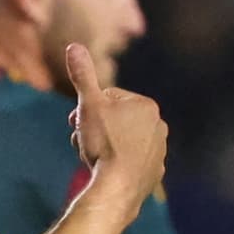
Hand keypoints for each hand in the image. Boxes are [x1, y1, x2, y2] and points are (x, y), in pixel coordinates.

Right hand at [66, 42, 166, 213]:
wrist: (118, 187)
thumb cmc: (104, 143)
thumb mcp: (89, 105)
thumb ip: (83, 75)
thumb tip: (74, 46)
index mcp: (147, 106)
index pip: (109, 98)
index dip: (89, 109)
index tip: (78, 122)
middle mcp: (159, 126)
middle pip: (116, 121)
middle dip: (96, 128)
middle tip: (81, 141)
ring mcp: (159, 152)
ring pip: (123, 142)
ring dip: (105, 146)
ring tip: (92, 158)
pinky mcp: (155, 174)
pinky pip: (130, 163)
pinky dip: (118, 164)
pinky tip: (107, 172)